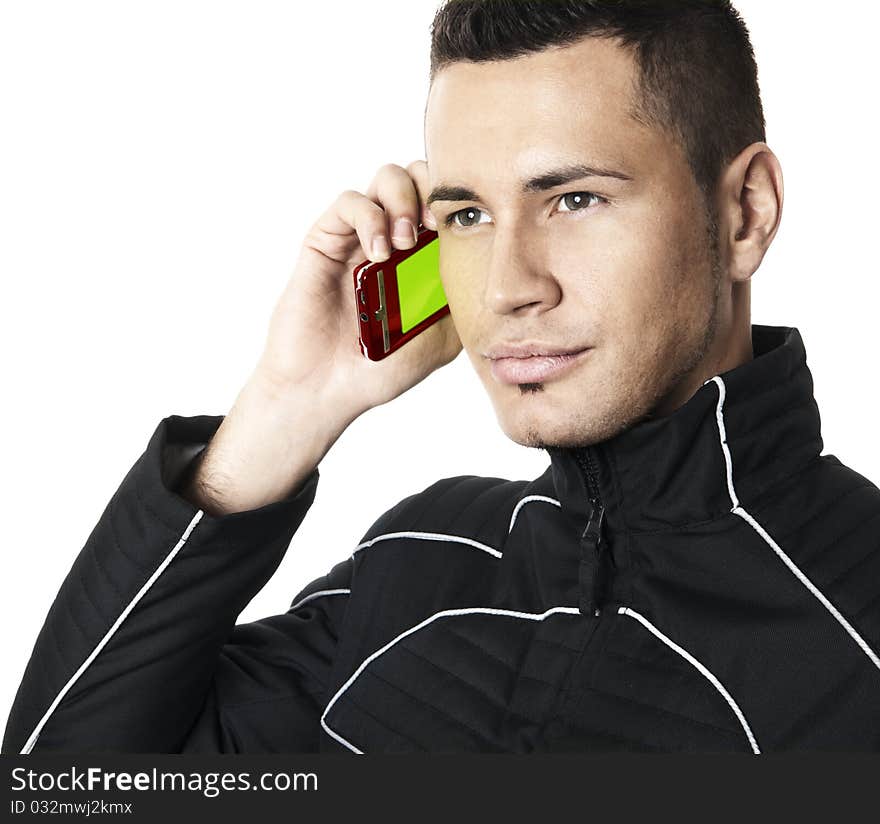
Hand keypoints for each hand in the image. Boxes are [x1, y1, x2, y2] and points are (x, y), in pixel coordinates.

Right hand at [251, 160, 461, 421]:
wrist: (328, 388)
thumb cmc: (381, 368)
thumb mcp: (442, 337)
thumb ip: (462, 299)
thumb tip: (493, 266)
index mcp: (424, 257)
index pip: (448, 203)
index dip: (461, 203)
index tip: (471, 227)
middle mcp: (394, 239)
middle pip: (420, 176)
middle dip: (434, 189)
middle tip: (437, 227)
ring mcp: (360, 237)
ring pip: (387, 177)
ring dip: (404, 199)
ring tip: (407, 242)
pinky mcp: (326, 240)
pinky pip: (350, 203)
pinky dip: (370, 218)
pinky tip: (379, 252)